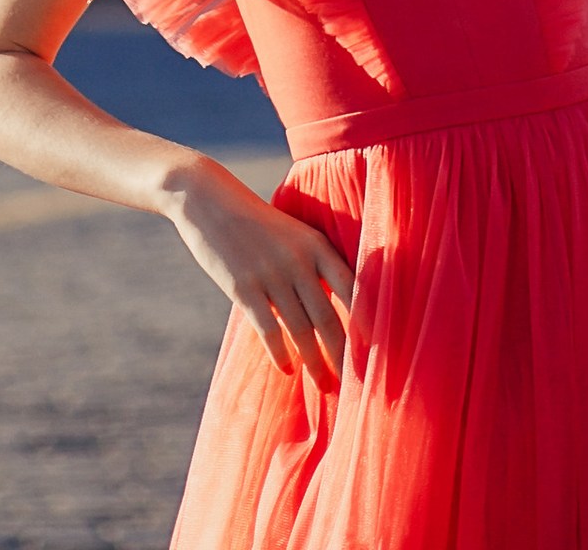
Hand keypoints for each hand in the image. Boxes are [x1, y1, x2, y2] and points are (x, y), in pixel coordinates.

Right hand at [156, 154, 355, 384]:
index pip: (352, 287)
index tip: (378, 349)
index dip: (366, 320)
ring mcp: (271, 275)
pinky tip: (288, 370)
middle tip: (354, 383)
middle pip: (329, 318)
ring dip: (316, 364)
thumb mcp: (293, 233)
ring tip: (326, 385)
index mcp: (316, 243)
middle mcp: (298, 260)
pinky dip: (280, 354)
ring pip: (302, 331)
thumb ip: (314, 263)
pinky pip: (269, 330)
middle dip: (342, 355)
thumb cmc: (257, 221)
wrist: (210, 201)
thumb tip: (336, 304)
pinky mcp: (244, 288)